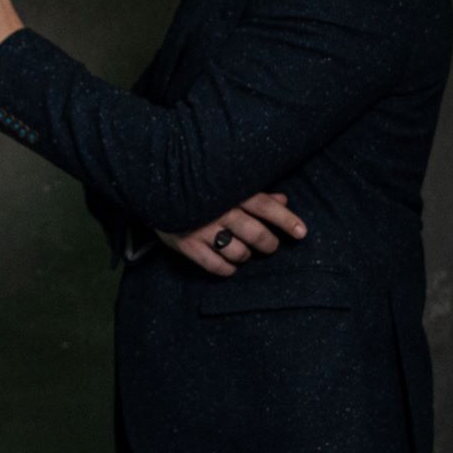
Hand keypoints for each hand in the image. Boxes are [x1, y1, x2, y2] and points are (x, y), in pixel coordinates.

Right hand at [156, 192, 307, 276]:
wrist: (150, 187)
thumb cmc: (195, 185)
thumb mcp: (224, 183)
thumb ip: (254, 192)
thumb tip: (283, 199)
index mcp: (230, 192)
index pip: (266, 207)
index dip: (286, 220)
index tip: (301, 233)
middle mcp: (218, 211)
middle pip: (256, 235)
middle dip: (268, 244)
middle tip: (269, 245)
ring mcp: (201, 230)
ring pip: (239, 253)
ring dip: (246, 256)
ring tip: (244, 252)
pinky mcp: (186, 245)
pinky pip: (216, 266)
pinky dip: (227, 269)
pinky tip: (229, 265)